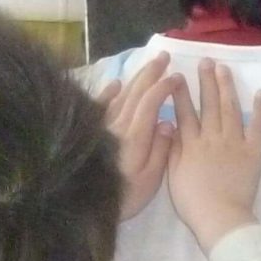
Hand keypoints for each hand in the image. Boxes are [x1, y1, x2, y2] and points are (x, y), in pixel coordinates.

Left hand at [101, 61, 183, 220]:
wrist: (83, 204)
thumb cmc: (123, 196)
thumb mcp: (150, 179)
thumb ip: (161, 150)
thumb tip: (167, 122)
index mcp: (135, 135)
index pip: (151, 101)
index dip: (165, 86)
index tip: (178, 76)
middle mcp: (118, 124)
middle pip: (136, 91)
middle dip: (151, 72)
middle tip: (164, 57)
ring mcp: (102, 126)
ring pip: (120, 95)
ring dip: (135, 77)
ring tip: (148, 64)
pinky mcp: (90, 131)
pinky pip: (100, 105)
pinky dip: (109, 92)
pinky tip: (115, 83)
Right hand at [165, 60, 260, 251]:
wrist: (221, 217)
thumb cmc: (193, 201)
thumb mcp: (173, 175)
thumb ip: (172, 148)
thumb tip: (170, 125)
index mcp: (191, 144)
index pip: (184, 112)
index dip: (179, 92)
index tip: (176, 75)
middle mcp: (212, 137)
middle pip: (209, 103)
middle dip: (206, 80)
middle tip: (206, 62)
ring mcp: (235, 142)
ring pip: (230, 108)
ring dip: (227, 87)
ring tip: (224, 69)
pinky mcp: (254, 151)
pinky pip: (258, 126)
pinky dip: (260, 109)